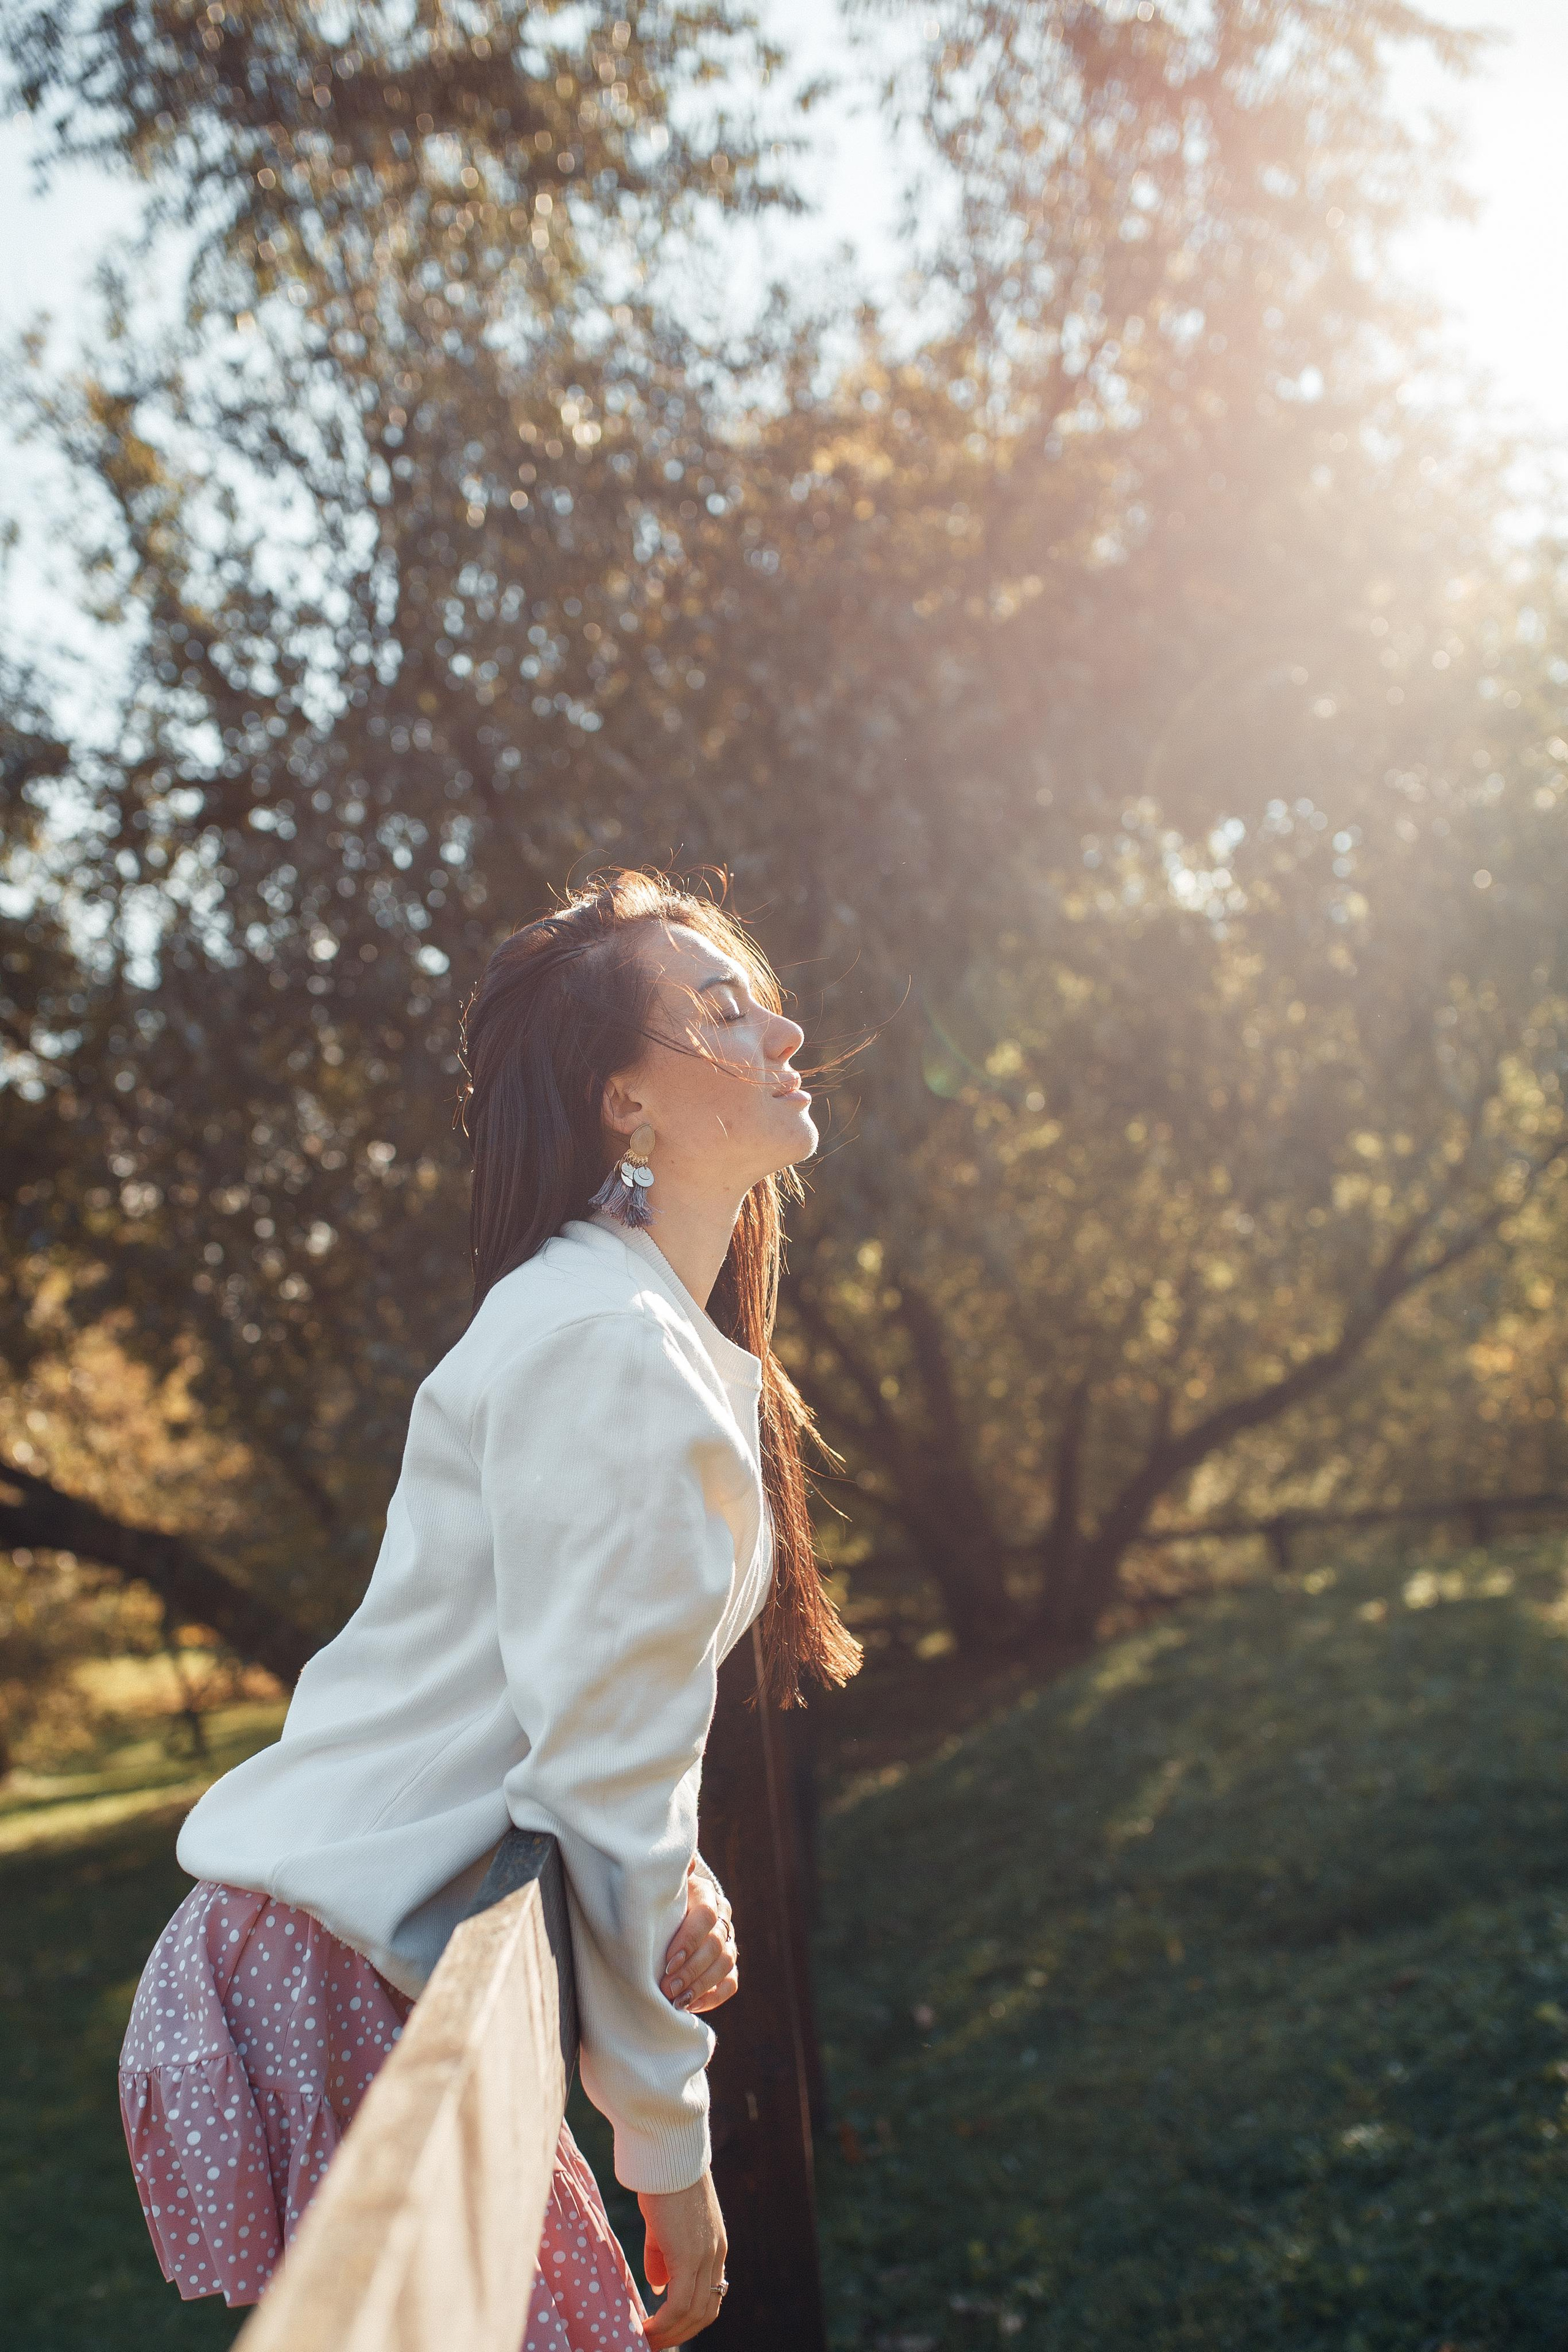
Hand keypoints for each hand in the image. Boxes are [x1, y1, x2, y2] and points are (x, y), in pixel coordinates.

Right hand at [638, 2169, 727, 2347]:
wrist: (668, 2152)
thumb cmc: (663, 2181)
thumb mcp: (666, 2225)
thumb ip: (664, 2257)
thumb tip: (658, 2288)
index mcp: (715, 2247)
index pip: (710, 2297)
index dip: (690, 2320)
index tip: (667, 2331)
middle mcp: (716, 2256)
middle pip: (705, 2313)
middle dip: (680, 2335)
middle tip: (654, 2344)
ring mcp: (705, 2256)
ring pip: (693, 2314)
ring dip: (669, 2334)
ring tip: (645, 2342)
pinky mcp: (688, 2255)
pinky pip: (678, 2304)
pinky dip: (663, 2324)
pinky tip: (645, 2328)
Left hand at [659, 1855, 737, 2015]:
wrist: (665, 1911)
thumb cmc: (656, 1899)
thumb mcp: (659, 1885)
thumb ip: (668, 1876)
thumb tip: (686, 1862)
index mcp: (706, 1895)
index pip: (707, 1917)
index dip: (690, 1940)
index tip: (668, 1961)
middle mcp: (722, 1919)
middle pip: (717, 1945)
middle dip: (692, 1969)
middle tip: (668, 1987)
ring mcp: (728, 1943)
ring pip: (726, 1965)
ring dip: (701, 1985)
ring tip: (676, 2001)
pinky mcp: (727, 1966)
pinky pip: (730, 1983)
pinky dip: (713, 1996)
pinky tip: (691, 2006)